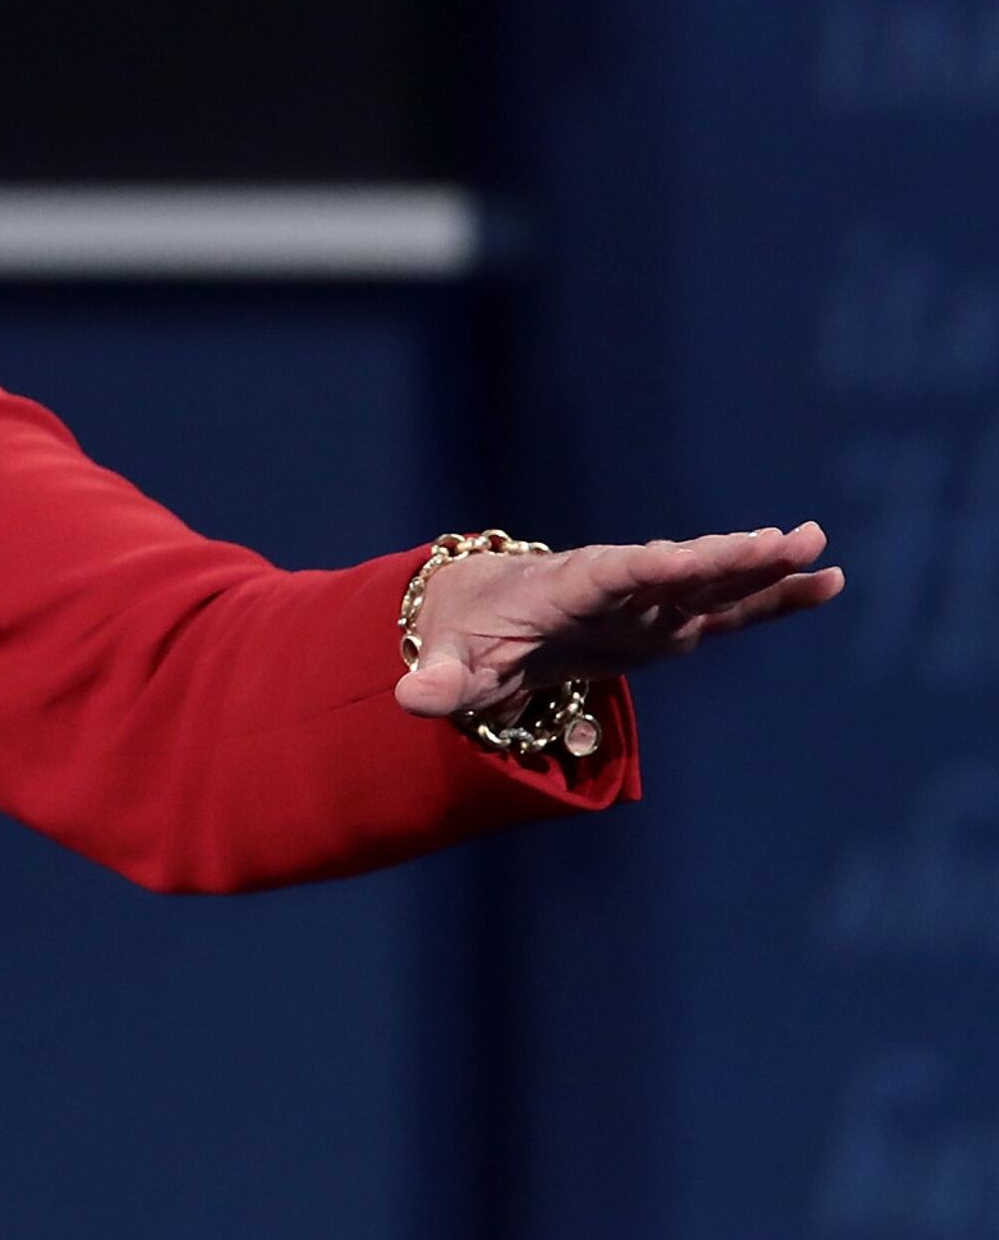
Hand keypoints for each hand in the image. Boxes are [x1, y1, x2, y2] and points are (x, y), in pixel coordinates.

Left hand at [391, 523, 843, 722]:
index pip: (612, 574)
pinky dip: (772, 598)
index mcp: (563, 587)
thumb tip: (412, 699)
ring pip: (712, 584)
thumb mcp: (444, 662)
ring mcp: (647, 603)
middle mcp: (614, 585)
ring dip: (763, 570)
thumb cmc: (459, 635)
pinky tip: (826, 583)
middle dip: (727, 557)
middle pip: (677, 569)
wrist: (476, 613)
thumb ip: (437, 681)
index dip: (653, 566)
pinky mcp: (667, 624)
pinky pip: (726, 612)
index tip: (694, 556)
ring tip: (821, 552)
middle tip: (788, 539)